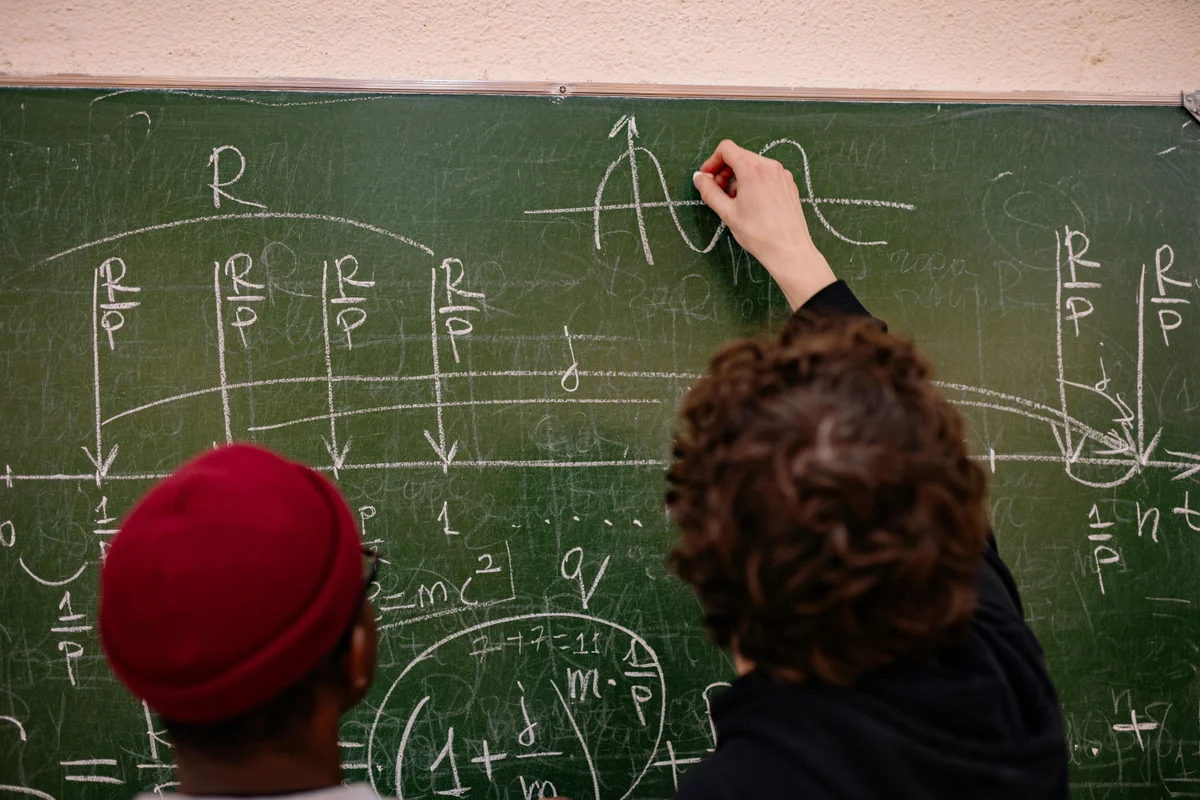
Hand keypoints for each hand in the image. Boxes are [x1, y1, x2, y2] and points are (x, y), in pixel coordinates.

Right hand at [694, 140, 836, 310]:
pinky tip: (752, 204)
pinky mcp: (789, 184)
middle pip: (739, 156)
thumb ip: (709, 191)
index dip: (712, 162)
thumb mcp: (727, 212)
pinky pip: (766, 175)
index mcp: (752, 169)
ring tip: (735, 202)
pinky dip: (754, 182)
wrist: (788, 250)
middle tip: (718, 192)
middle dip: (724, 171)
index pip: (726, 149)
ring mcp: (782, 174)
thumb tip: (699, 178)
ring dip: (738, 178)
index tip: (707, 178)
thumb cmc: (758, 233)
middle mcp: (769, 166)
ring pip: (753, 166)